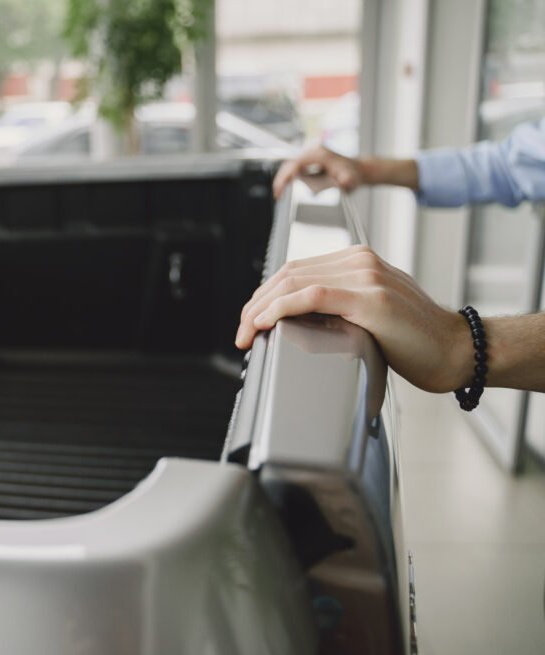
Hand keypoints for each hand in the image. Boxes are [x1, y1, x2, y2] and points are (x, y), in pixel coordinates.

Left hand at [234, 246, 471, 392]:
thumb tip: (294, 317)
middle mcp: (360, 260)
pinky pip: (311, 296)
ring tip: (246, 332)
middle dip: (255, 303)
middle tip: (241, 331)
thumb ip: (337, 305)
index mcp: (358, 259)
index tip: (249, 320)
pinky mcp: (370, 297)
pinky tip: (265, 323)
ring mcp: (366, 275)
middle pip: (288, 274)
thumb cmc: (414, 340)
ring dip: (260, 309)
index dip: (265, 294)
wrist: (456, 351)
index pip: (296, 270)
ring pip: (294, 282)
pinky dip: (280, 309)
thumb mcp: (367, 314)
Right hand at [273, 146, 364, 198]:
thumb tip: (344, 181)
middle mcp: (313, 151)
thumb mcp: (352, 180)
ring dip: (283, 178)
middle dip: (281, 179)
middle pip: (290, 163)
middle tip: (277, 195)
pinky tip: (285, 187)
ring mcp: (310, 154)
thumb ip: (347, 181)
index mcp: (320, 154)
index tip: (280, 190)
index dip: (285, 176)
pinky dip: (288, 177)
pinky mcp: (308, 159)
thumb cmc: (353, 175)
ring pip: (289, 164)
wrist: (357, 170)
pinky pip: (293, 167)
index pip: (296, 163)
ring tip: (280, 193)